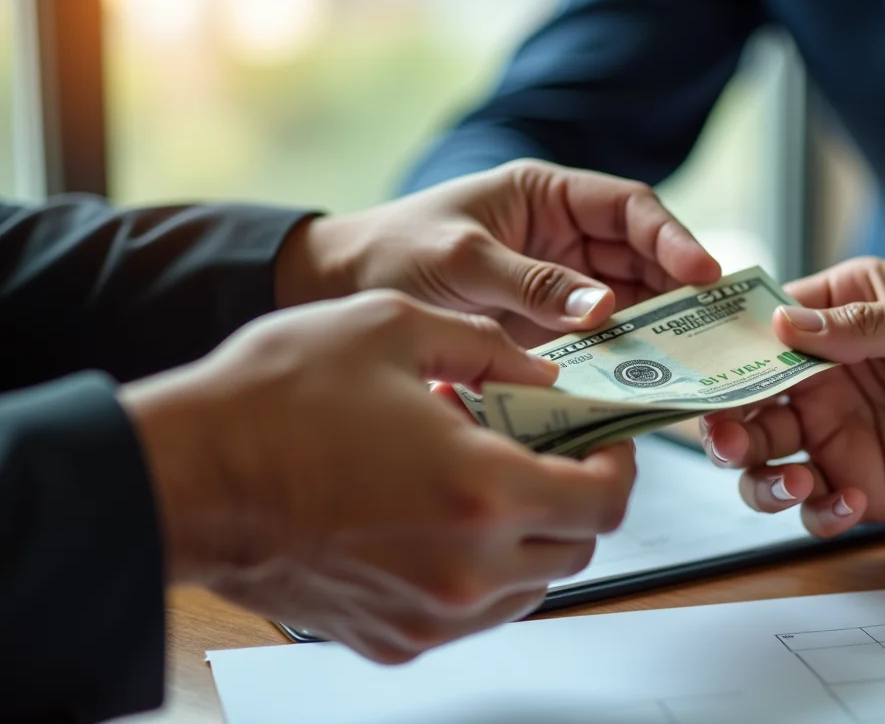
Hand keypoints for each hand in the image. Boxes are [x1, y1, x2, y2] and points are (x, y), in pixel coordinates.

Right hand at [119, 290, 635, 662]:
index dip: (620, 468)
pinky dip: (479, 569)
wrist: (184, 477)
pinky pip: (472, 611)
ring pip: (528, 586)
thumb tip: (538, 374)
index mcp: (482, 490)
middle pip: (576, 549)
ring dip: (530, 536)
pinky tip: (441, 520)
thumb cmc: (270, 404)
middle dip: (577, 498)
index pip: (604, 502)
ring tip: (488, 481)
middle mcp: (466, 567)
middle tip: (552, 456)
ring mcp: (430, 612)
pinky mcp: (393, 638)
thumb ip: (488, 347)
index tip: (606, 444)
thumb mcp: (392, 327)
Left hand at [276, 159, 721, 346]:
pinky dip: (625, 361)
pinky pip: (600, 342)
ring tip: (694, 363)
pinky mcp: (547, 332)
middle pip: (641, 259)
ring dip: (660, 331)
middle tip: (716, 330)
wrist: (338, 289)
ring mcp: (558, 287)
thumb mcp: (460, 261)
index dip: (672, 238)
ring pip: (630, 304)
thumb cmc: (393, 252)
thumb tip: (603, 309)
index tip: (703, 273)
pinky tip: (646, 385)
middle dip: (680, 292)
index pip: (628, 208)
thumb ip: (530, 284)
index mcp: (546, 196)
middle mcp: (562, 238)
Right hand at [700, 257, 884, 537]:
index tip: (701, 375)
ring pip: (765, 462)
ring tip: (794, 481)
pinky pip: (818, 507)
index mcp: (833, 317)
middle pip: (745, 404)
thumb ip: (864, 326)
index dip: (723, 353)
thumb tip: (784, 326)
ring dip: (760, 477)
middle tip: (728, 441)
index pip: (758, 331)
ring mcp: (837, 434)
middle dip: (724, 426)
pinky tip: (853, 502)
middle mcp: (821, 379)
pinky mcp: (863, 484)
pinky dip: (821, 512)